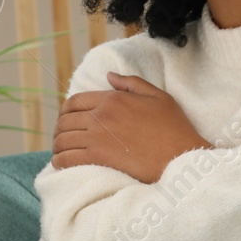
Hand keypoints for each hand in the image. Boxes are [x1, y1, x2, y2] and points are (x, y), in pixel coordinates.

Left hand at [51, 72, 213, 183]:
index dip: (65, 112)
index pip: (74, 102)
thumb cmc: (175, 129)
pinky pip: (67, 158)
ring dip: (58, 146)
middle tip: (63, 138)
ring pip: (63, 140)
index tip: (67, 120)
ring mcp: (97, 138)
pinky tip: (62, 164)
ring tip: (62, 152)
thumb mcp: (159, 98)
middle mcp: (101, 116)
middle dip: (59, 130)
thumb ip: (132, 84)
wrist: (182, 158)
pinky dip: (59, 161)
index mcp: (113, 99)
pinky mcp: (98, 158)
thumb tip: (109, 76)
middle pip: (64, 121)